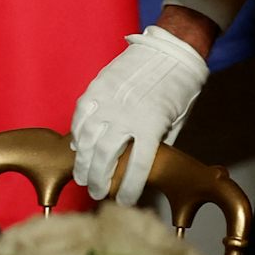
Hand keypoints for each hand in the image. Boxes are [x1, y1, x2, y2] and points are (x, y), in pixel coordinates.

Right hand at [69, 25, 208, 204]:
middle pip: (105, 156)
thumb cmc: (178, 90)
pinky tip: (76, 147)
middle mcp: (126, 115)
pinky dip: (76, 133)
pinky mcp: (96, 88)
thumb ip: (156, 144)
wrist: (170, 52)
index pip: (136, 167)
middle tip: (96, 193)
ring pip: (87, 138)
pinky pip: (80, 115)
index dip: (129, 189)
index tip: (125, 202)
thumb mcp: (174, 122)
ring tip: (81, 176)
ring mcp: (108, 100)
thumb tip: (140, 166)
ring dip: (82, 161)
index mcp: (151, 126)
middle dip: (98, 179)